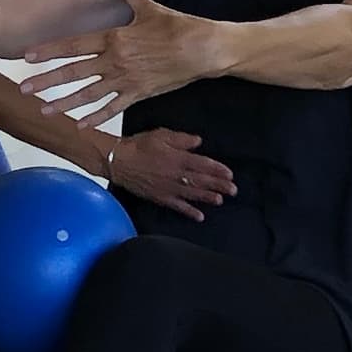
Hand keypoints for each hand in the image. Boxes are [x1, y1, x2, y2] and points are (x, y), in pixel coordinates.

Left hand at [25, 0, 224, 123]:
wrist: (202, 50)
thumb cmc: (178, 26)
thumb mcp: (151, 7)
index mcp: (114, 38)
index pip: (74, 45)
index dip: (49, 50)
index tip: (28, 56)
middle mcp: (115, 61)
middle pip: (74, 72)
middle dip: (47, 81)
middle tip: (24, 89)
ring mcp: (126, 80)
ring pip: (89, 94)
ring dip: (65, 103)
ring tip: (45, 110)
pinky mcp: (139, 94)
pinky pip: (113, 108)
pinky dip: (97, 118)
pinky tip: (81, 126)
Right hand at [100, 128, 234, 221]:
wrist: (118, 161)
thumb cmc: (138, 146)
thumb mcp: (161, 135)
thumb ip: (182, 139)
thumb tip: (198, 141)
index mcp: (177, 158)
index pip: (203, 165)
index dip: (218, 170)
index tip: (229, 174)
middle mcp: (175, 175)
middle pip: (201, 181)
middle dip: (219, 185)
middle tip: (233, 190)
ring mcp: (168, 187)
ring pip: (192, 194)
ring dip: (208, 198)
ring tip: (221, 200)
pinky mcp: (160, 197)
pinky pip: (177, 206)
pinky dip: (189, 211)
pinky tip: (199, 216)